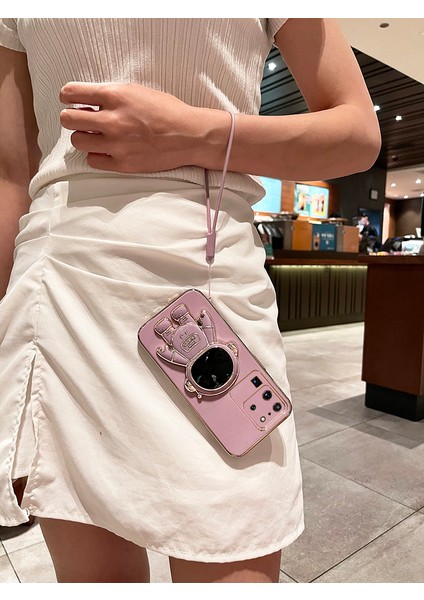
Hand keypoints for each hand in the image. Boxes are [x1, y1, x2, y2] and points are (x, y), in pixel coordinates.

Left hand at [59, 82, 200, 172]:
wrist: (189, 136)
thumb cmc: (166, 111)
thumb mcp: (137, 91)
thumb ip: (111, 95)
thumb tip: (87, 103)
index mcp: (115, 95)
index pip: (71, 92)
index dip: (67, 96)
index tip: (70, 99)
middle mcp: (113, 120)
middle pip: (68, 119)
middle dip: (71, 117)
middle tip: (80, 119)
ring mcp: (117, 145)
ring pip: (77, 141)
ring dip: (83, 137)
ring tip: (96, 136)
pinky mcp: (122, 164)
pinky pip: (92, 161)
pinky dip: (96, 155)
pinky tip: (107, 150)